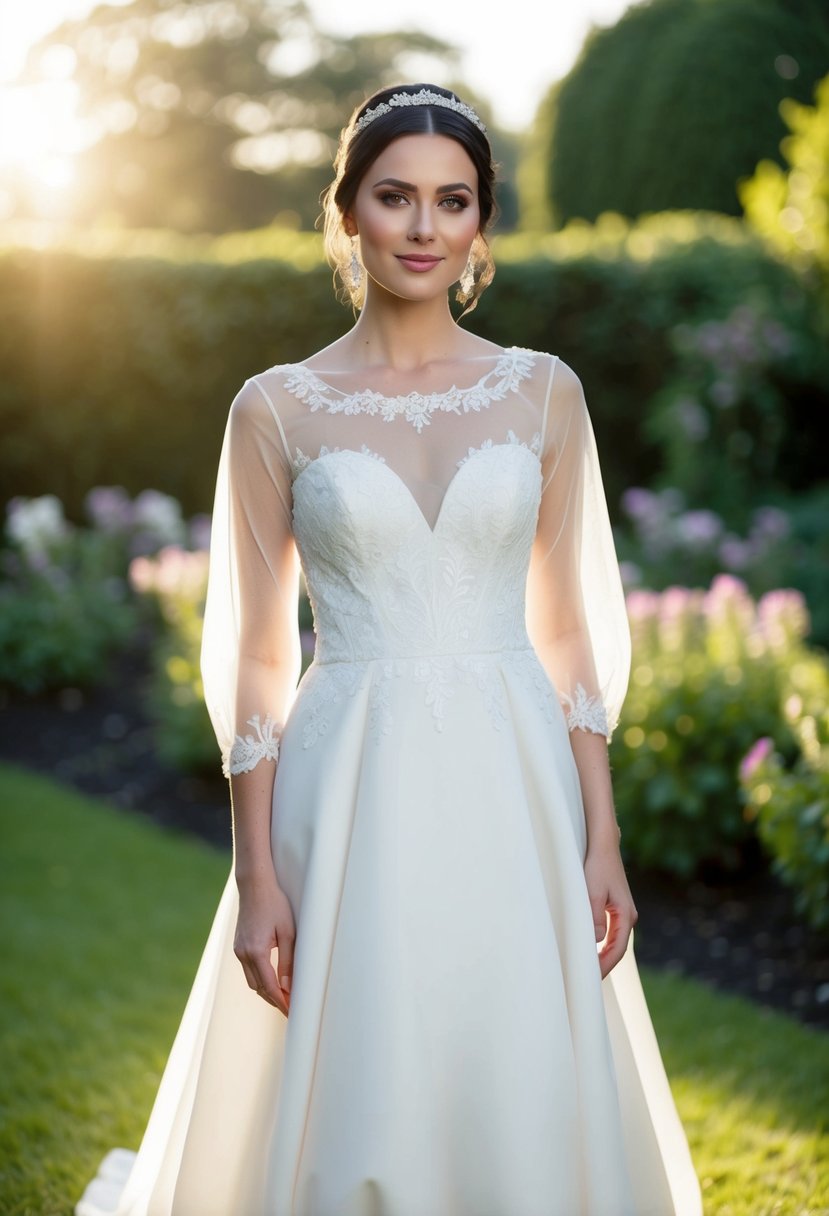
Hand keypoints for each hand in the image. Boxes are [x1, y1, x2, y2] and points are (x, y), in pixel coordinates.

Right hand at [233, 876, 295, 1015]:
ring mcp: (238, 950)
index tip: (292, 1013)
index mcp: (256, 952)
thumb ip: (288, 961)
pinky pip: (248, 970)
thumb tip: (288, 987)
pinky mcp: (238, 946)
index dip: (282, 1003)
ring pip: (252, 982)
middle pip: (259, 989)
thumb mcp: (288, 932)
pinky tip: (272, 981)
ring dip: (267, 992)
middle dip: (275, 1001)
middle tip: (291, 1009)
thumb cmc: (275, 904)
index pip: (270, 987)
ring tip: (285, 998)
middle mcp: (243, 954)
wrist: (254, 885)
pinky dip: (260, 980)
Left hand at [583, 844, 637, 979]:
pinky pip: (612, 933)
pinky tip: (591, 950)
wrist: (604, 846)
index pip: (617, 950)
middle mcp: (629, 916)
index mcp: (626, 915)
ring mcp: (624, 912)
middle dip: (604, 965)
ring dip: (603, 956)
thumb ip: (595, 917)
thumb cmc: (597, 866)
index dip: (604, 966)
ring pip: (615, 941)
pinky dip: (603, 944)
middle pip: (618, 949)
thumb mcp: (592, 892)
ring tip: (588, 970)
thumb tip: (597, 941)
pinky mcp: (617, 907)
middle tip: (586, 981)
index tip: (590, 979)